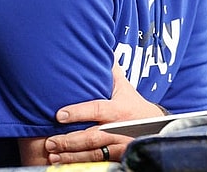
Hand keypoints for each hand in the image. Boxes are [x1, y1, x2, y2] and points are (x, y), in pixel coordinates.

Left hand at [44, 65, 165, 163]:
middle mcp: (120, 128)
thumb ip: (111, 71)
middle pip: (92, 137)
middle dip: (69, 141)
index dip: (78, 112)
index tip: (58, 115)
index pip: (97, 109)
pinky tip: (65, 164)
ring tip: (53, 154)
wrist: (157, 128)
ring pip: (94, 153)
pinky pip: (100, 163)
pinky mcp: (120, 157)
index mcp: (119, 109)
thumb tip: (101, 46)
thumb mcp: (124, 87)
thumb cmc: (133, 105)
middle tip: (50, 142)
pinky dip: (81, 164)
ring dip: (71, 155)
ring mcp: (120, 145)